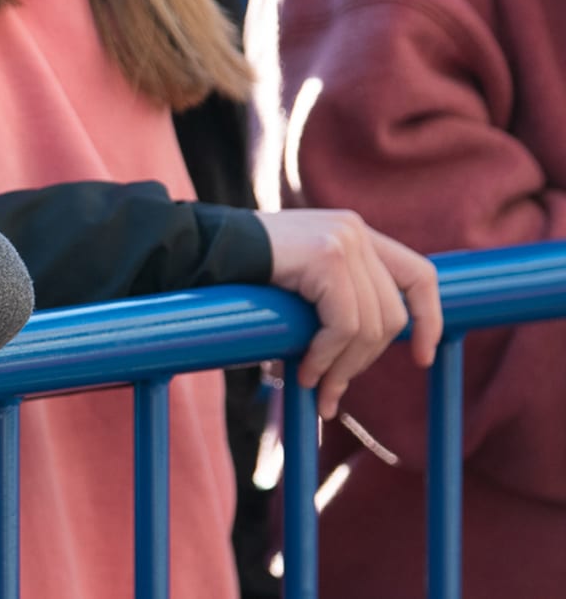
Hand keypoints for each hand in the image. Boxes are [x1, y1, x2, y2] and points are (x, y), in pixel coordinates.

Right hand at [257, 209, 441, 418]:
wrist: (195, 252)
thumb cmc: (238, 277)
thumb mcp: (299, 282)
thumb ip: (335, 299)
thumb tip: (361, 356)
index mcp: (354, 232)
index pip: (419, 275)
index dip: (428, 320)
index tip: (422, 359)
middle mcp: (355, 231)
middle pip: (391, 313)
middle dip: (364, 362)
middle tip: (330, 392)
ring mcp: (344, 240)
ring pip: (370, 326)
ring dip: (341, 368)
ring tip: (311, 386)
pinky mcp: (327, 257)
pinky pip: (345, 325)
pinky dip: (326, 357)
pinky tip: (302, 370)